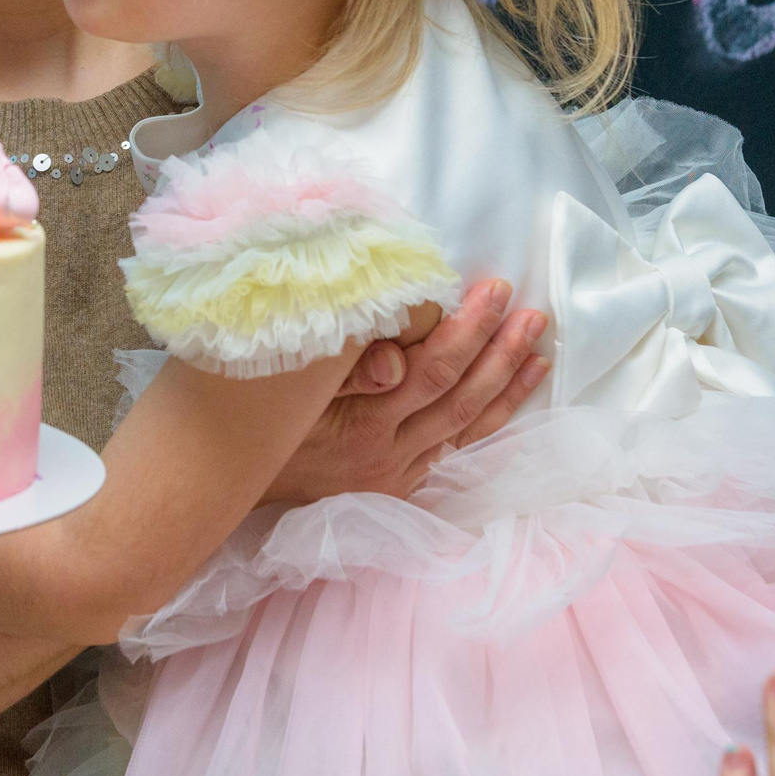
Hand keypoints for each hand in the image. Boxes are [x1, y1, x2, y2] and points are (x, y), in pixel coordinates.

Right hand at [261, 280, 549, 504]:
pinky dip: (489, 419)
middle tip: (530, 311)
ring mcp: (399, 472)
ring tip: (538, 348)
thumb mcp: (289, 395)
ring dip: (506, 384)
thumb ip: (341, 375)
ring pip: (467, 425)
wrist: (236, 483)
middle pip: (459, 395)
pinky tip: (510, 395)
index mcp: (363, 424)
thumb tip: (395, 360)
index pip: (431, 370)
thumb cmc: (262, 423)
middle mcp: (390, 453)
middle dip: (498, 350)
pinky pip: (457, 449)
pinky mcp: (401, 484)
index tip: (490, 290)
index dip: (467, 329)